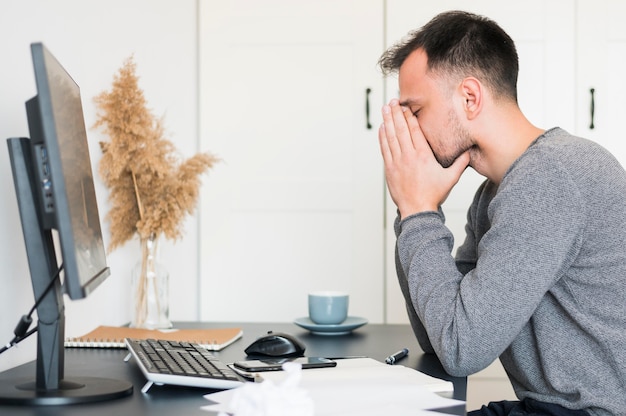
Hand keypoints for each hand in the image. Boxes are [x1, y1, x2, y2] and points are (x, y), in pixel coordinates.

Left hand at [378, 99, 469, 218]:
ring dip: (387, 121)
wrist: (417, 210)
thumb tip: (470, 151)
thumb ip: (461, 163)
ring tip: (385, 109)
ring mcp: (397, 162)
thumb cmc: (433, 195)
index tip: (406, 106)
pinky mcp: (389, 169)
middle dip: (396, 113)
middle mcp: (409, 156)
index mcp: (423, 156)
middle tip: (393, 101)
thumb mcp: (451, 178)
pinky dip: (382, 137)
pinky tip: (382, 128)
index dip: (409, 116)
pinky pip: (384, 149)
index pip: (415, 130)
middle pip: (401, 130)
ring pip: (390, 137)